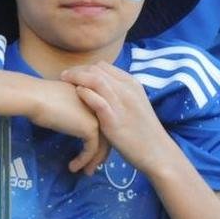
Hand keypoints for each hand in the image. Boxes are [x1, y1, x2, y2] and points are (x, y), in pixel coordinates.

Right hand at [30, 79, 110, 174]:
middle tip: (92, 166)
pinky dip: (84, 160)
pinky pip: (91, 149)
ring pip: (102, 143)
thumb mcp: (59, 104)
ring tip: (86, 172)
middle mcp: (98, 105)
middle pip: (105, 133)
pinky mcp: (91, 128)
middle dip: (100, 153)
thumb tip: (66, 122)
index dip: (97, 137)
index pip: (101, 120)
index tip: (89, 151)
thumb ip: (69, 111)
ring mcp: (97, 116)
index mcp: (91, 96)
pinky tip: (73, 167)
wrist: (34, 97)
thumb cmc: (38, 98)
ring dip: (94, 160)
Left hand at [61, 62, 177, 174]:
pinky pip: (98, 101)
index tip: (74, 73)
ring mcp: (122, 104)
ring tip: (63, 80)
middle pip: (97, 70)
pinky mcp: (115, 120)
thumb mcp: (134, 104)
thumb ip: (120, 94)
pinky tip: (76, 93)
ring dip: (77, 77)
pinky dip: (86, 94)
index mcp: (132, 84)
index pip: (104, 67)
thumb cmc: (143, 131)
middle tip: (64, 75)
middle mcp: (127, 90)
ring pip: (96, 80)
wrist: (156, 151)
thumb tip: (102, 88)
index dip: (86, 67)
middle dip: (78, 70)